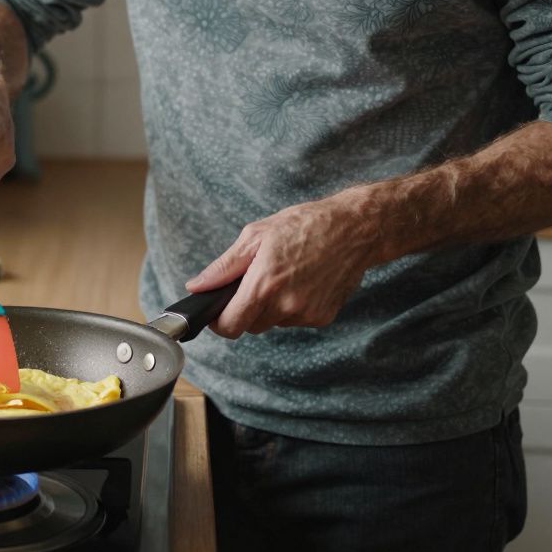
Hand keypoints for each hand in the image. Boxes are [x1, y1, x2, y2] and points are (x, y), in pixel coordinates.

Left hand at [185, 194, 381, 338]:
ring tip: (283, 276)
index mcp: (264, 285)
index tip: (218, 311)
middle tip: (257, 280)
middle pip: (250, 325)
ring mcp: (307, 314)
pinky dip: (292, 306)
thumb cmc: (304, 225)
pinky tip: (302, 282)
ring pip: (273, 323)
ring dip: (270, 307)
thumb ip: (223, 267)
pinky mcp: (323, 317)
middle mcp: (286, 305)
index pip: (230, 326)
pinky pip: (295, 320)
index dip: (219, 321)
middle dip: (247, 308)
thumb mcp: (255, 236)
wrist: (355, 228)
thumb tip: (196, 286)